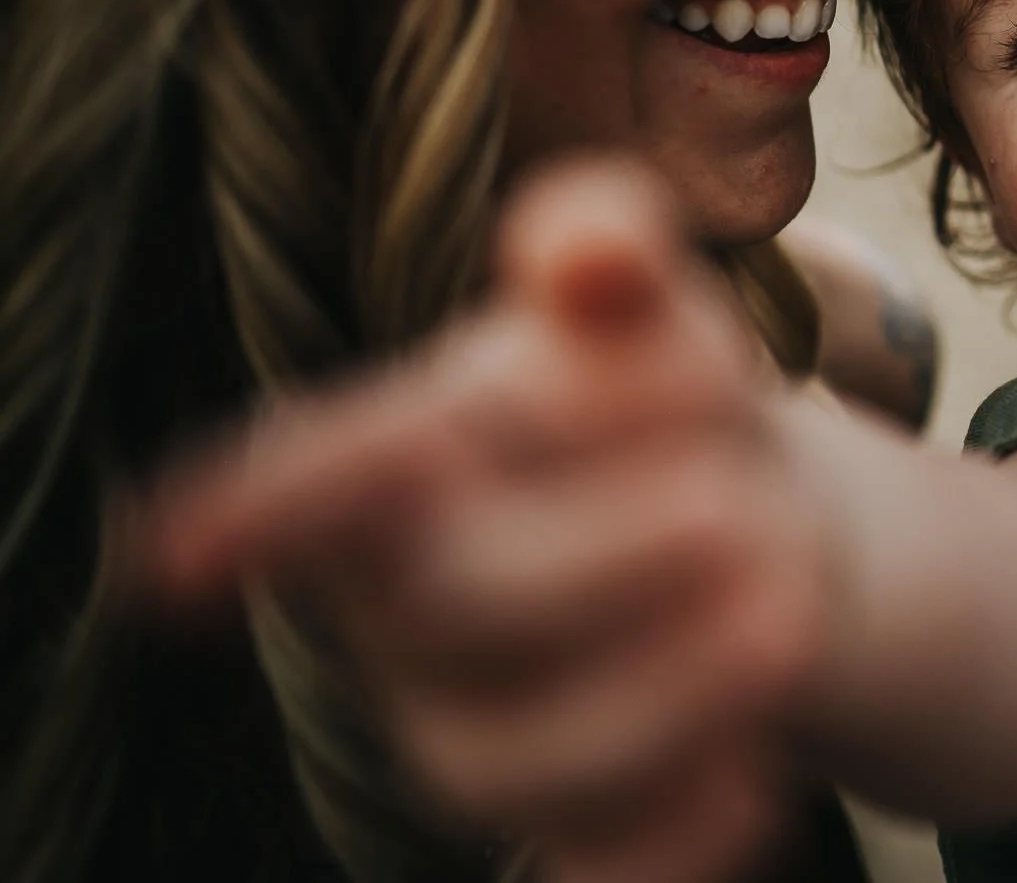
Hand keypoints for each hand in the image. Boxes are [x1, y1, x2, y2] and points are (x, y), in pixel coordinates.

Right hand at [140, 161, 845, 882]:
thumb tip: (590, 245)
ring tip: (790, 602)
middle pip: (466, 598)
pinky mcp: (569, 829)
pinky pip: (600, 870)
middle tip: (748, 502)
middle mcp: (408, 610)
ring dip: (686, 683)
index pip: (320, 480)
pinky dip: (685, 834)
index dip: (255, 510)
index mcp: (407, 459)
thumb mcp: (658, 313)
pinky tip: (758, 776)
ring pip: (534, 756)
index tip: (178, 557)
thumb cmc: (662, 403)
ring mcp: (475, 729)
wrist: (750, 524)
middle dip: (626, 545)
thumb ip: (619, 261)